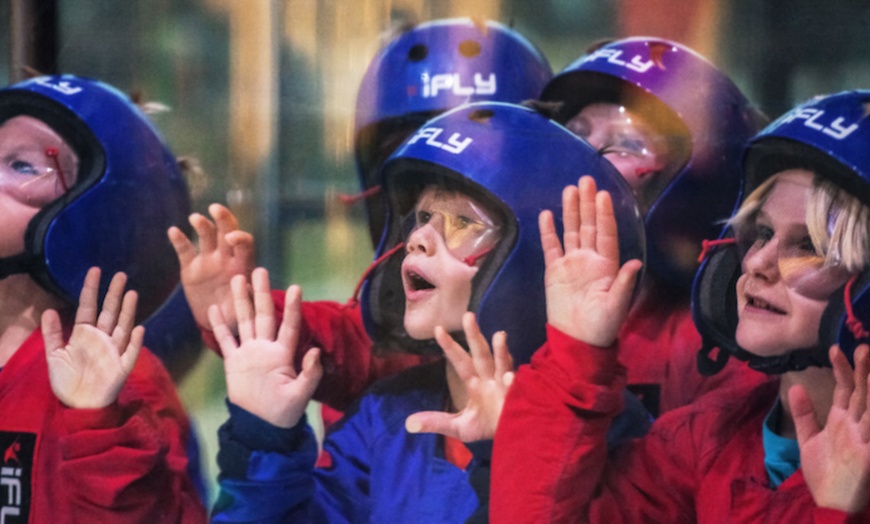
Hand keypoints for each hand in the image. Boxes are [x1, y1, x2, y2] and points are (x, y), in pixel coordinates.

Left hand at [42, 267, 143, 408]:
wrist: (78, 405)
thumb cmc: (67, 381)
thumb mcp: (54, 356)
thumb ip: (52, 334)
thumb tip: (49, 309)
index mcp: (84, 334)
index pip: (89, 306)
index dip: (91, 289)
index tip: (96, 270)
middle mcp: (101, 338)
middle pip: (110, 312)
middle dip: (114, 294)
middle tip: (121, 275)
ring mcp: (113, 351)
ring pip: (123, 327)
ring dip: (128, 311)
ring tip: (132, 293)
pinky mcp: (121, 366)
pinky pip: (130, 352)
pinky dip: (135, 341)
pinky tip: (139, 328)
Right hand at [168, 203, 254, 331]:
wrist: (216, 323)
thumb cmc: (237, 316)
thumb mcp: (245, 310)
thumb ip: (247, 297)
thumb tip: (249, 285)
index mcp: (243, 266)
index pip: (245, 244)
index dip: (239, 238)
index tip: (231, 239)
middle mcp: (226, 258)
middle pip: (226, 231)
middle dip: (223, 219)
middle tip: (216, 209)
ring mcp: (208, 260)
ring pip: (206, 236)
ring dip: (202, 224)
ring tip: (196, 218)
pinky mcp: (190, 268)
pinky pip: (185, 250)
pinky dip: (179, 240)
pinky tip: (173, 231)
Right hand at [213, 267, 321, 428]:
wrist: (261, 425)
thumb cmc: (284, 412)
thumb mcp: (300, 395)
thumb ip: (309, 374)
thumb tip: (316, 351)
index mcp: (283, 354)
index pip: (288, 325)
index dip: (292, 307)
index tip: (296, 287)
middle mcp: (266, 347)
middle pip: (263, 315)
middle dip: (261, 293)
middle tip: (260, 270)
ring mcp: (249, 352)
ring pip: (244, 321)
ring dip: (241, 301)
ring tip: (239, 278)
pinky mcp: (234, 362)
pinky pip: (226, 340)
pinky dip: (220, 325)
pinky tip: (215, 307)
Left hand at [405, 312, 513, 441]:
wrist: (513, 437)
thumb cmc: (487, 426)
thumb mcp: (459, 427)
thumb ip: (437, 422)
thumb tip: (409, 423)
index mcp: (475, 382)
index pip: (460, 361)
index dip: (450, 347)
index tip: (438, 329)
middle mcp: (490, 379)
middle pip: (481, 354)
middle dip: (475, 336)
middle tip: (467, 315)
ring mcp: (506, 386)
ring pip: (502, 364)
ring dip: (501, 351)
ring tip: (499, 335)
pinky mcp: (519, 397)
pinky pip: (516, 388)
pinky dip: (512, 383)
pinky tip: (509, 378)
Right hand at [540, 176, 641, 346]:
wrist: (577, 340)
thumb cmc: (601, 325)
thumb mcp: (616, 306)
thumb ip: (623, 284)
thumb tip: (634, 263)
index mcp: (607, 265)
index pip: (606, 233)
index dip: (604, 214)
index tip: (603, 195)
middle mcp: (589, 259)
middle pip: (588, 225)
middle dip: (587, 204)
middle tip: (585, 180)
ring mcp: (571, 263)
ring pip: (570, 231)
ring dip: (570, 211)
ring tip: (569, 189)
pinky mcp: (554, 271)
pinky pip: (551, 247)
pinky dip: (549, 231)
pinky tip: (547, 214)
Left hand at [793, 344, 869, 512]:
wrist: (830, 503)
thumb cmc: (824, 473)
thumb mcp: (808, 440)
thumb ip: (804, 414)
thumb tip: (796, 387)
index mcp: (842, 421)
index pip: (846, 389)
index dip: (842, 369)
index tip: (834, 349)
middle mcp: (857, 425)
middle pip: (862, 393)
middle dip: (862, 370)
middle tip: (862, 346)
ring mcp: (864, 437)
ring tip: (869, 360)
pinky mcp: (868, 453)